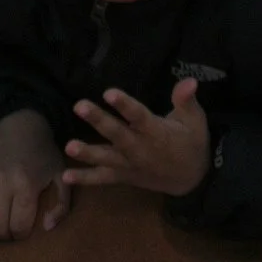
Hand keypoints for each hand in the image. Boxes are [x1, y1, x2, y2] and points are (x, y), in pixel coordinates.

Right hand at [0, 110, 71, 240]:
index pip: (18, 227)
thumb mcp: (61, 178)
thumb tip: (47, 227)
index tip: (23, 230)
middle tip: (10, 229)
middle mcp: (1, 180)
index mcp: (25, 185)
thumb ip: (62, 207)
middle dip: (5, 234)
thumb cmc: (43, 156)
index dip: (21, 234)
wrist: (21, 125)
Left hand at [63, 80, 210, 198]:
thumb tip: (190, 80)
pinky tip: (65, 176)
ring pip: (107, 158)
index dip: (125, 105)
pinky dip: (85, 179)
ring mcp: (130, 166)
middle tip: (79, 106)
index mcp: (158, 134)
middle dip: (99, 121)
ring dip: (87, 153)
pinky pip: (103, 179)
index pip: (140, 117)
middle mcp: (141, 150)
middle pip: (118, 135)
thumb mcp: (195, 121)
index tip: (109, 92)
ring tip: (68, 146)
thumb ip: (186, 101)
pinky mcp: (124, 176)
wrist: (191, 180)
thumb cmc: (192, 143)